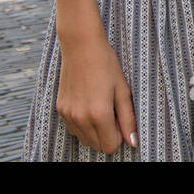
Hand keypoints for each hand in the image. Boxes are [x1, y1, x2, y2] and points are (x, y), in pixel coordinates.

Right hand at [55, 37, 136, 154]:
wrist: (81, 46)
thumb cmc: (106, 64)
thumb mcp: (122, 90)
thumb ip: (128, 119)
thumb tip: (133, 142)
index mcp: (99, 114)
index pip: (110, 147)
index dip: (118, 135)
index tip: (119, 119)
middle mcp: (80, 118)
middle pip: (97, 146)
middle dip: (107, 134)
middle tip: (111, 109)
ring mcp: (68, 114)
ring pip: (84, 140)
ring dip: (94, 131)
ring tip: (99, 105)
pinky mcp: (60, 109)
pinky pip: (73, 129)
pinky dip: (82, 124)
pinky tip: (87, 104)